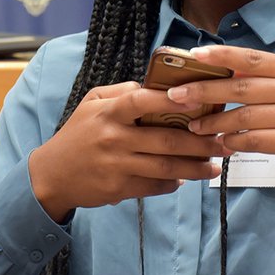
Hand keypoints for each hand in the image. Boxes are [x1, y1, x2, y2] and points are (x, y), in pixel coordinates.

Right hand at [28, 81, 224, 221]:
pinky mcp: (119, 189)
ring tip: (214, 167)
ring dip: (195, 168)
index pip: (142, 101)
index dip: (171, 100)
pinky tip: (187, 179)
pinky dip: (173, 183)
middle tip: (223, 141)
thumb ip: (122, 92)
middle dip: (200, 142)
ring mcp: (117, 166)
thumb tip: (155, 86)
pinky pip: (154, 187)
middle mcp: (114, 139)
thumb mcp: (91, 103)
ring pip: (166, 167)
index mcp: (109, 113)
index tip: (199, 101)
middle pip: (166, 140)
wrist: (51, 175)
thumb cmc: (77, 134)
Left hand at [174, 46, 274, 191]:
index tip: (194, 55)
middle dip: (205, 91)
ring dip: (215, 122)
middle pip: (242, 86)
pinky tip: (221, 142)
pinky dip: (232, 141)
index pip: (253, 58)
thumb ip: (264, 78)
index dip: (222, 55)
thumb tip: (223, 67)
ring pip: (244, 116)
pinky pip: (253, 139)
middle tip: (178, 96)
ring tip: (196, 126)